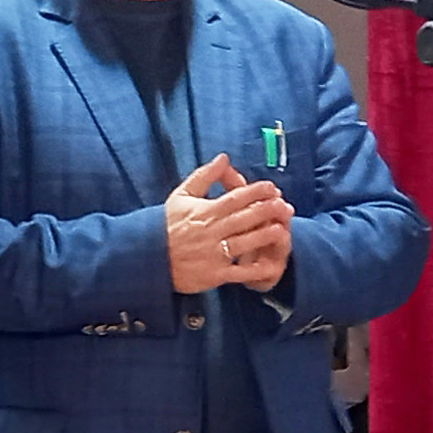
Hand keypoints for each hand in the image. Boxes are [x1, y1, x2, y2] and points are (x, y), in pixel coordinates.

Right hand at [166, 155, 295, 293]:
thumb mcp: (181, 196)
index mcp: (205, 212)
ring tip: (282, 229)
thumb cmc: (166, 225)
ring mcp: (214, 254)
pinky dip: (255, 271)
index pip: (235, 198)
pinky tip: (270, 266)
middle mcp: (212, 232)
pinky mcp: (214, 274)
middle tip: (284, 206)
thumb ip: (204, 176)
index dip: (256, 191)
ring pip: (245, 243)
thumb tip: (224, 158)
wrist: (148, 257)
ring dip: (265, 236)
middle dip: (267, 211)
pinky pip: (238, 272)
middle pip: (245, 219)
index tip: (272, 187)